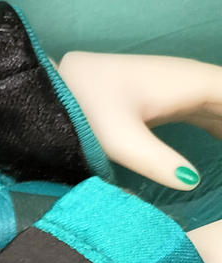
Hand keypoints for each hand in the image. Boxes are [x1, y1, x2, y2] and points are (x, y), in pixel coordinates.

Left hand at [59, 50, 221, 189]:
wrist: (57, 85)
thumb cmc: (84, 108)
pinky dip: (221, 126)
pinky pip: (209, 111)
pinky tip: (221, 146)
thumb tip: (192, 182)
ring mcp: (183, 87)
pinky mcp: (169, 98)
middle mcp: (194, 80)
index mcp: (193, 83)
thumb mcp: (120, 140)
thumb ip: (157, 161)